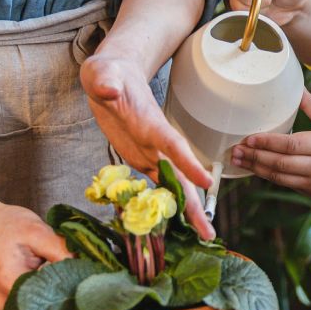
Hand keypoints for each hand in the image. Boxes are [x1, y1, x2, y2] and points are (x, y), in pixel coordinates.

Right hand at [0, 201, 87, 309]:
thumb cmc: (4, 225)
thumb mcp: (36, 230)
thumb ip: (62, 250)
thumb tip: (89, 268)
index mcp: (11, 282)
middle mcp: (5, 302)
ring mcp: (4, 307)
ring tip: (88, 309)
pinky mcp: (7, 305)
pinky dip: (52, 307)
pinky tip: (70, 300)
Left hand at [80, 53, 215, 239]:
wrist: (114, 76)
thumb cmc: (108, 73)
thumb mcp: (101, 73)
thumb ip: (105, 81)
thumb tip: (109, 89)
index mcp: (151, 123)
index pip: (173, 144)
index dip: (188, 163)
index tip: (206, 183)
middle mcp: (157, 142)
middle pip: (181, 175)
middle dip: (195, 203)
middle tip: (209, 231)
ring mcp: (151, 152)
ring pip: (173, 185)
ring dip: (186, 210)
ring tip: (203, 235)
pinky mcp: (141, 159)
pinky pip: (155, 185)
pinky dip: (165, 204)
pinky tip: (173, 225)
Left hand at [231, 91, 310, 205]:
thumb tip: (299, 89)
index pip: (292, 144)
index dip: (268, 142)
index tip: (249, 138)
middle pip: (281, 162)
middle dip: (255, 157)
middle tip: (235, 149)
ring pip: (279, 176)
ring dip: (256, 168)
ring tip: (238, 159)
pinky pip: (285, 183)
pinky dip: (268, 176)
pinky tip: (255, 168)